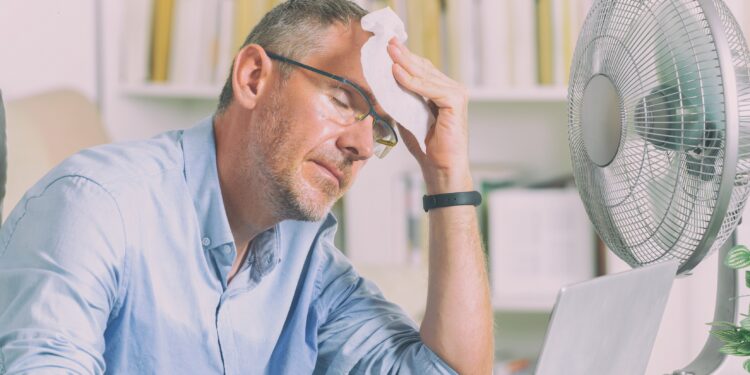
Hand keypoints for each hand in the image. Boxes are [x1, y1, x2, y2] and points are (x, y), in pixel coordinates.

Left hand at [387, 38, 472, 194]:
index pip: (422, 70)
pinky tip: (398, 73)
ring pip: (426, 75)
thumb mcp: (408, 117)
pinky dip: (413, 81)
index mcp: (442, 92)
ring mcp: (456, 94)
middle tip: (388, 43)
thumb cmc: (427, 147)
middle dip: (404, 56)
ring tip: (390, 53)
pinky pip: (430, 88)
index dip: (405, 59)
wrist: (440, 168)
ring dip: (406, 64)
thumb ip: (401, 100)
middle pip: (424, 68)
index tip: (388, 48)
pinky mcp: (455, 102)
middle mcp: (452, 90)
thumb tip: (384, 84)